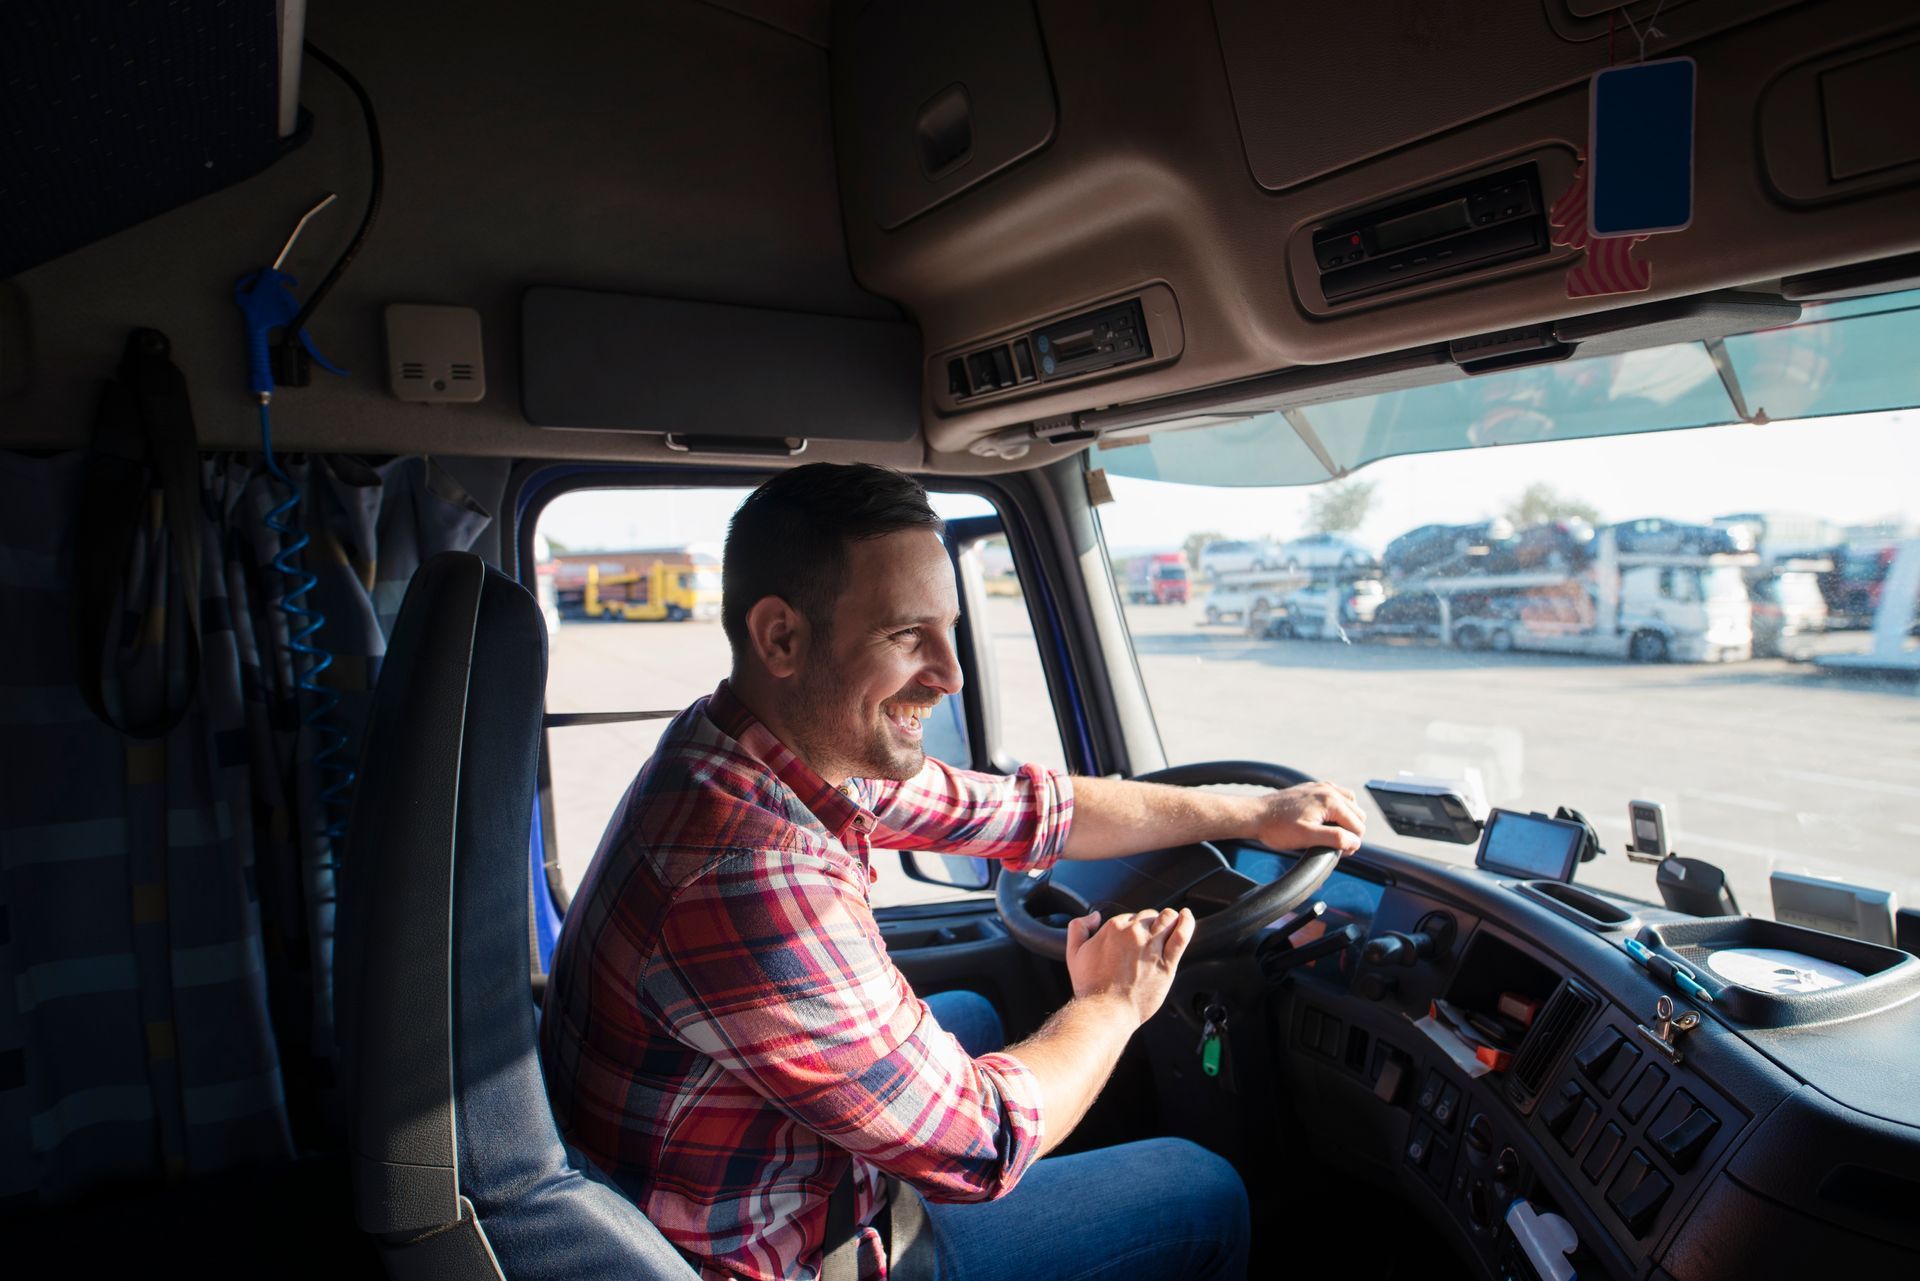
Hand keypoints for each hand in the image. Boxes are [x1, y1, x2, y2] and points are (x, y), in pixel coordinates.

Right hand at [1064, 907, 1194, 1025]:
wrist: (1105, 1010)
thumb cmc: (1091, 986)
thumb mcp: (1074, 952)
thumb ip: (1078, 927)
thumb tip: (1094, 916)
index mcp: (1113, 928)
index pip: (1130, 916)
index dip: (1133, 926)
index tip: (1132, 937)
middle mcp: (1134, 934)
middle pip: (1149, 916)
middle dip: (1150, 922)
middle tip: (1149, 936)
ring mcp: (1152, 947)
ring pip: (1167, 920)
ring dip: (1169, 918)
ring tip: (1171, 922)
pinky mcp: (1166, 963)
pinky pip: (1181, 935)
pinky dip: (1186, 922)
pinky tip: (1186, 917)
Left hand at [1249, 781, 1365, 853]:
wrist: (1256, 815)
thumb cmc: (1277, 828)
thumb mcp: (1307, 837)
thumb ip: (1335, 839)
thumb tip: (1355, 841)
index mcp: (1330, 801)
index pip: (1358, 826)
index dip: (1351, 843)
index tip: (1336, 852)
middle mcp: (1328, 790)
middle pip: (1358, 815)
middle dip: (1350, 831)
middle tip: (1332, 845)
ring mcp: (1320, 786)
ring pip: (1350, 804)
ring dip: (1346, 819)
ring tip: (1330, 833)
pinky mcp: (1313, 788)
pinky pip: (1337, 796)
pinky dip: (1337, 808)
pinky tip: (1325, 819)